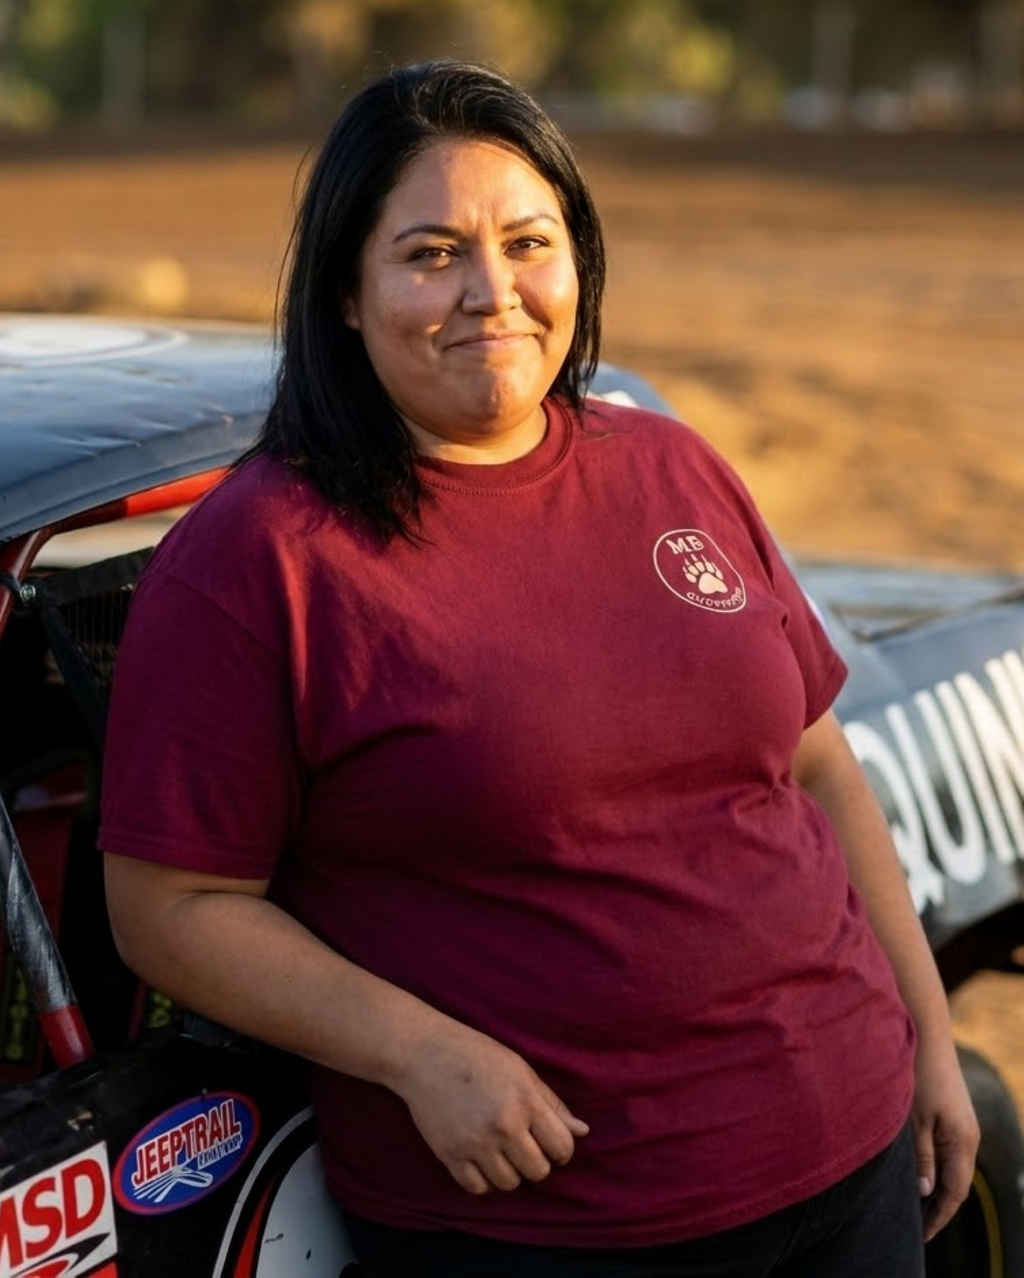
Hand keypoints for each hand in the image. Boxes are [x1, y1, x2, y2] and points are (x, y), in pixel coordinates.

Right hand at [392, 1018, 588, 1194]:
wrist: (424, 1053)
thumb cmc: (477, 1056)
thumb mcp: (520, 1070)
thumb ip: (551, 1103)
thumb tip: (582, 1132)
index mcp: (525, 1100)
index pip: (562, 1147)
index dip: (561, 1148)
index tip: (550, 1142)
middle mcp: (503, 1125)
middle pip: (538, 1171)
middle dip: (536, 1161)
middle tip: (524, 1145)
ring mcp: (475, 1143)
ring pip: (509, 1184)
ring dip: (510, 1172)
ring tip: (502, 1151)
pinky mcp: (450, 1155)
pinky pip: (478, 1188)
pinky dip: (484, 1180)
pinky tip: (482, 1160)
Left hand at [913, 1039, 979, 1241]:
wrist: (926, 1034)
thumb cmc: (918, 1074)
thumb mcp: (914, 1120)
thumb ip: (922, 1157)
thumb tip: (926, 1192)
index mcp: (962, 1142)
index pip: (954, 1193)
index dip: (939, 1217)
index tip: (921, 1237)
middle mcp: (968, 1137)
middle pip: (957, 1184)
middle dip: (939, 1208)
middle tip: (916, 1229)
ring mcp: (963, 1126)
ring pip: (953, 1168)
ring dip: (937, 1188)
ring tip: (915, 1208)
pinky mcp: (954, 1115)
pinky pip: (949, 1152)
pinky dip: (937, 1168)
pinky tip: (920, 1174)